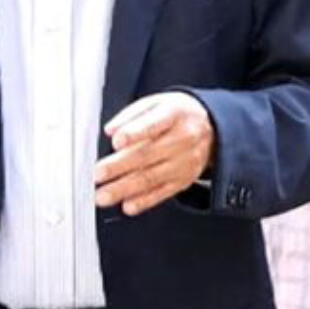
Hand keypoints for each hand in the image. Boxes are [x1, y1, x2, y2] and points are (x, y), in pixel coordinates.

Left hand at [93, 92, 214, 215]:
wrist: (211, 129)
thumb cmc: (177, 115)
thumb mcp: (157, 102)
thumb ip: (132, 114)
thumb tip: (111, 130)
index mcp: (174, 115)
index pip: (154, 124)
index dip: (135, 133)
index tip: (117, 141)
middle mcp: (182, 139)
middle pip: (147, 155)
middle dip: (119, 167)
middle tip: (98, 174)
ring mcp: (184, 163)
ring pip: (151, 177)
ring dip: (124, 189)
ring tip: (104, 195)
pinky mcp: (184, 180)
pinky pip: (162, 193)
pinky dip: (144, 201)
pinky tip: (127, 205)